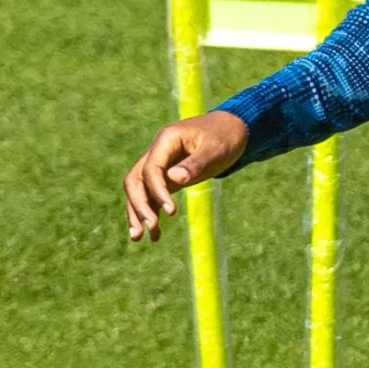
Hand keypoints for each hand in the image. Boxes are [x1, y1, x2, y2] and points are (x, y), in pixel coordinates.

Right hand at [122, 111, 248, 240]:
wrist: (232, 129)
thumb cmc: (226, 136)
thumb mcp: (216, 149)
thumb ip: (196, 163)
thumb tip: (175, 179)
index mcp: (167, 139)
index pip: (151, 169)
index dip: (157, 191)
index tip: (171, 212)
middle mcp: (157, 151)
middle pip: (135, 180)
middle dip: (139, 205)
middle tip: (151, 227)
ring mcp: (159, 164)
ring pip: (138, 189)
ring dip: (137, 212)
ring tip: (139, 238)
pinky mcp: (165, 176)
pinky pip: (150, 195)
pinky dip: (149, 212)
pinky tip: (153, 235)